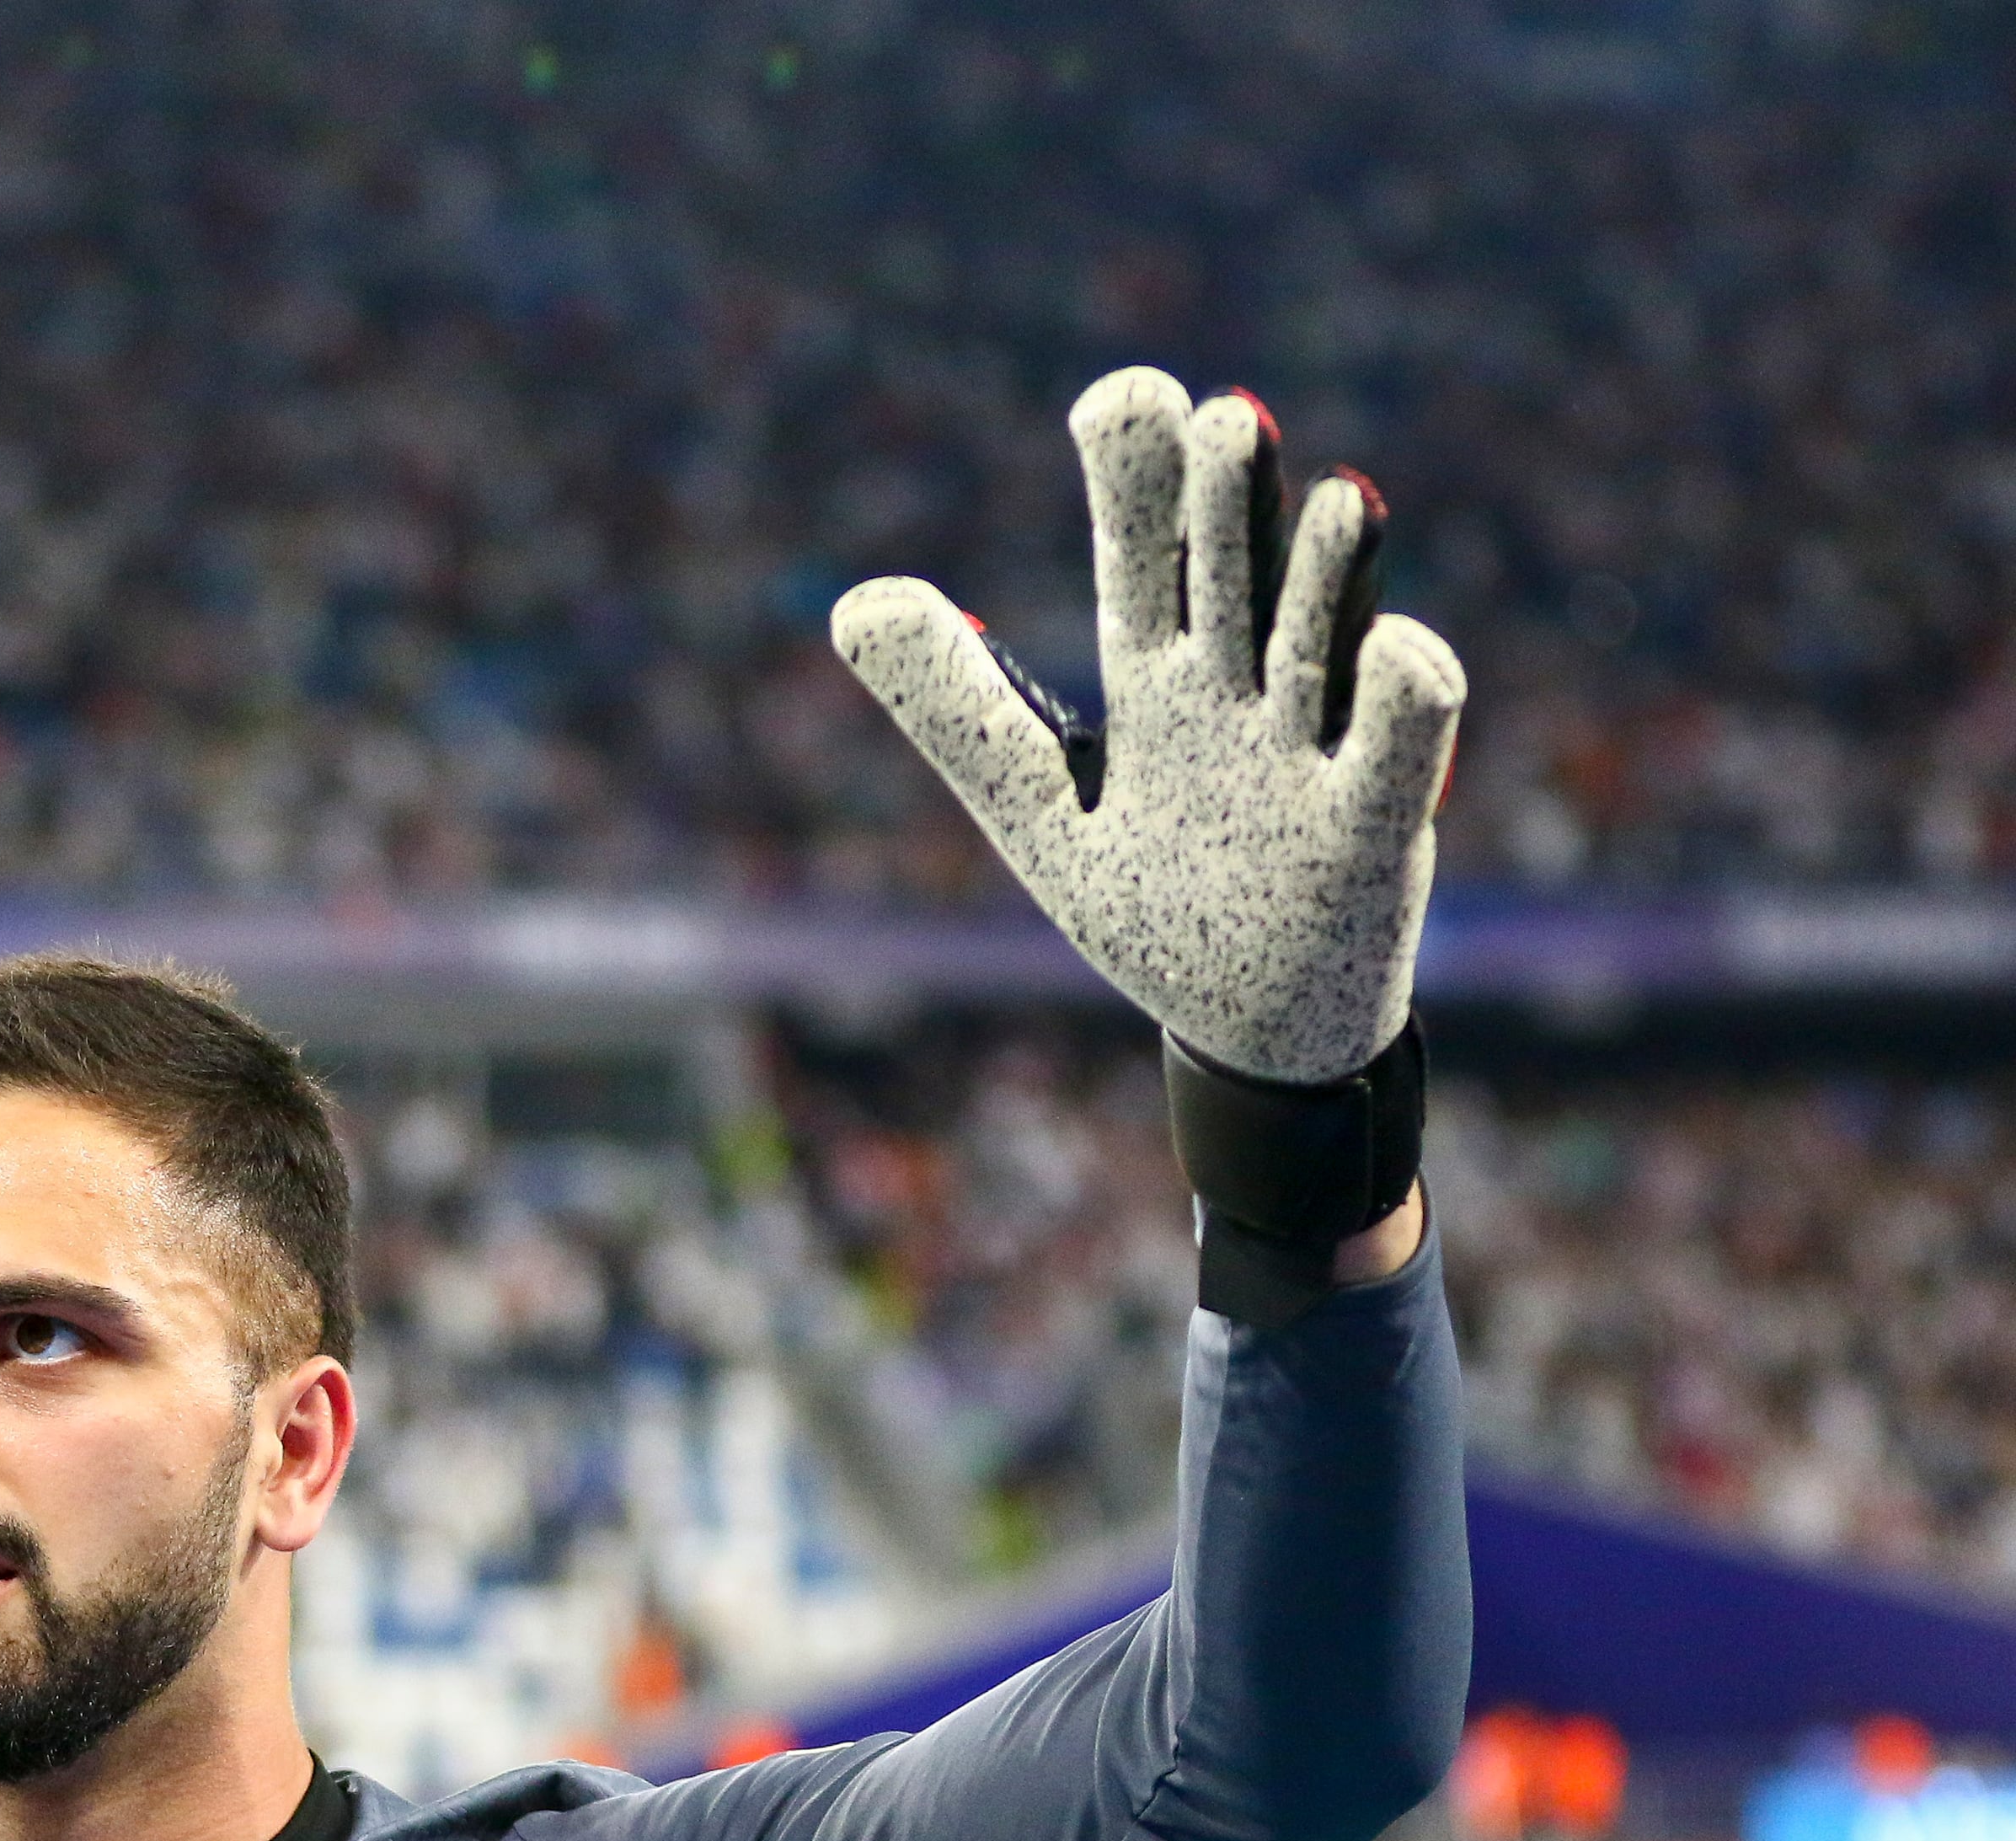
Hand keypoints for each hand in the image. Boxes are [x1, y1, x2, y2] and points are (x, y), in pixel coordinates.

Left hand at [831, 367, 1466, 1084]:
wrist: (1251, 1025)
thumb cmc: (1154, 902)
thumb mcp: (1034, 807)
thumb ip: (952, 708)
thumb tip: (851, 599)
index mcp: (1158, 683)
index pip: (1143, 560)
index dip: (1137, 482)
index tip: (1123, 398)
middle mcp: (1241, 697)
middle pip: (1233, 583)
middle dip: (1231, 507)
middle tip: (1223, 416)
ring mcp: (1311, 757)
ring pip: (1323, 648)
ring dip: (1328, 577)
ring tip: (1333, 495)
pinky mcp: (1371, 834)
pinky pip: (1394, 760)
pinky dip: (1405, 702)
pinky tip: (1400, 642)